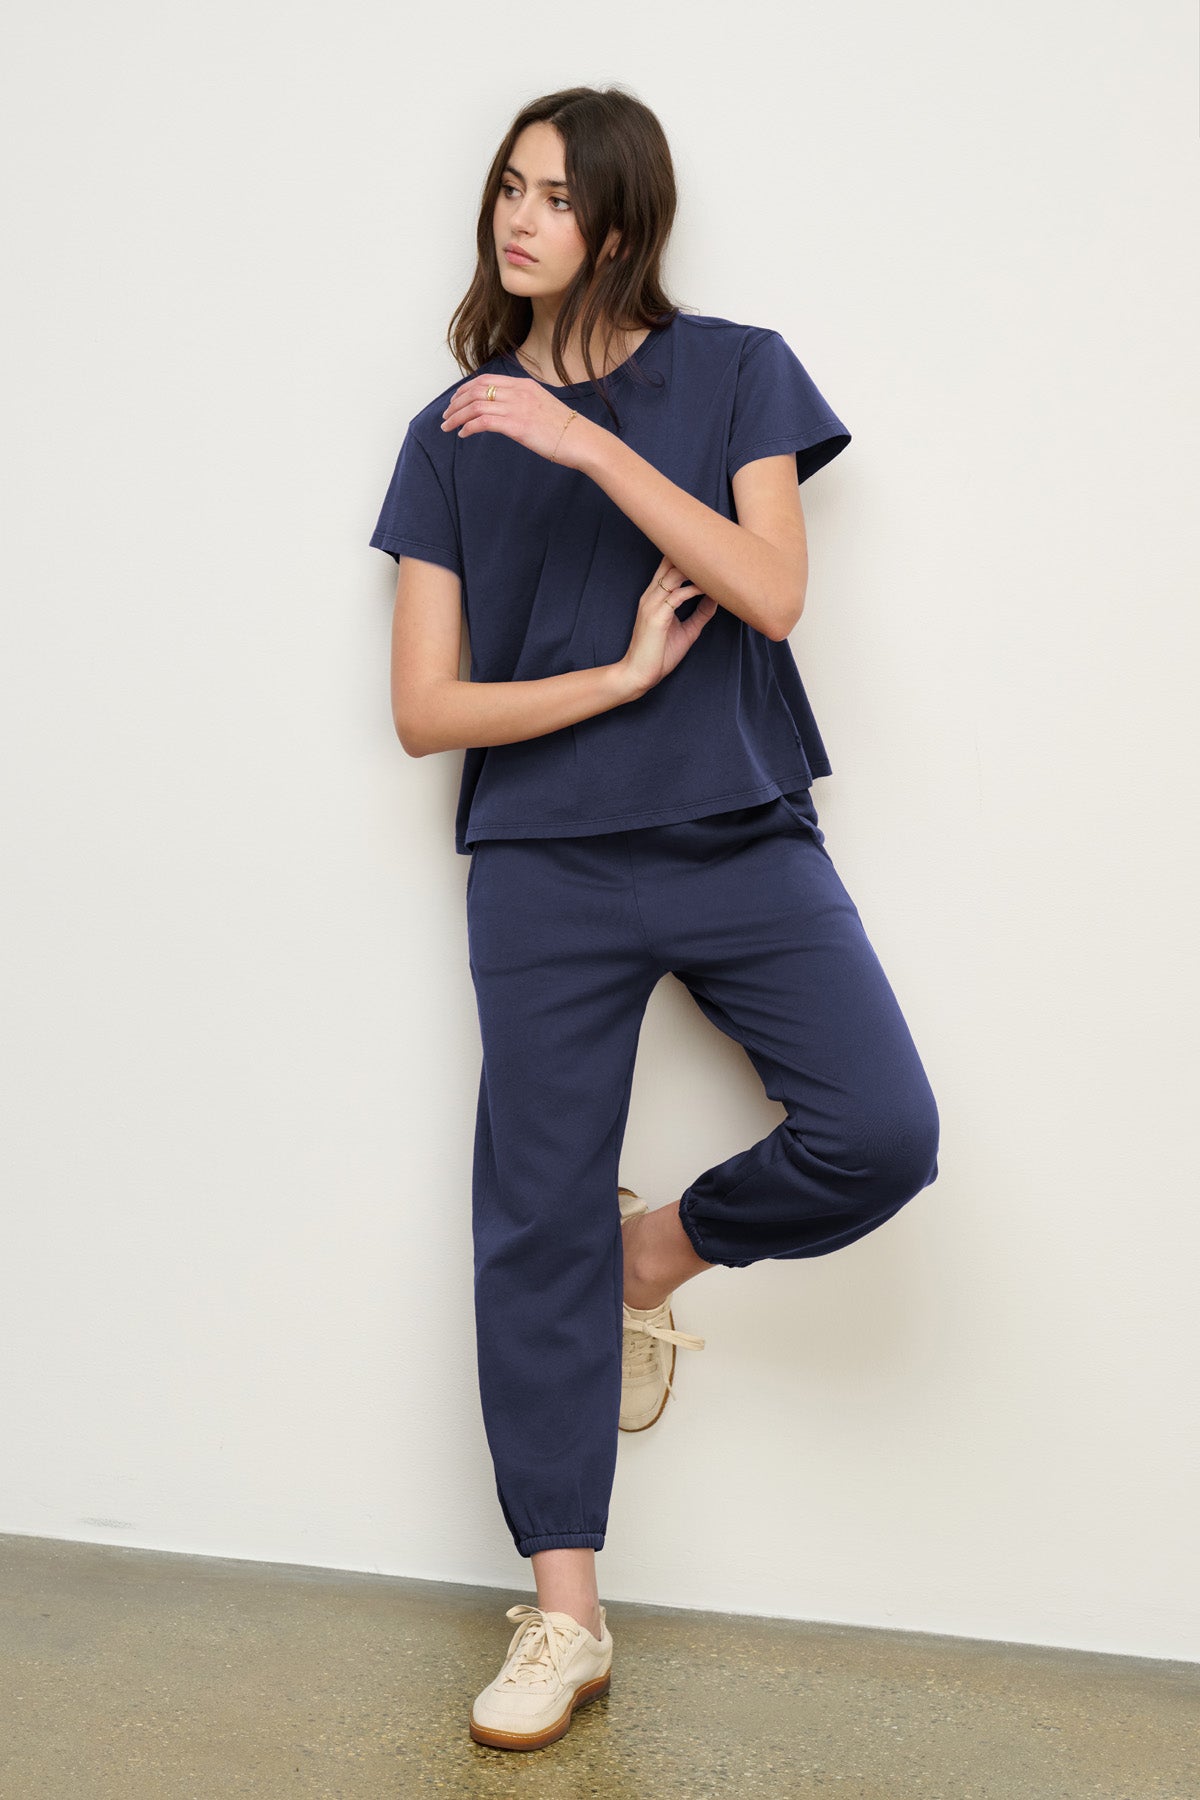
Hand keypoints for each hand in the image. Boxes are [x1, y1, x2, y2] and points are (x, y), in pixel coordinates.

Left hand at [440, 374, 588, 466]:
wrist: (582, 440)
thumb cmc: (566, 430)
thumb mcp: (542, 408)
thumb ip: (523, 405)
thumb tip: (507, 415)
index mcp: (523, 385)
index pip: (486, 380)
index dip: (465, 389)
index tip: (456, 401)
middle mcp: (518, 392)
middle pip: (476, 389)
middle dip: (456, 402)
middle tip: (446, 415)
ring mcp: (517, 407)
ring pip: (475, 405)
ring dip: (457, 416)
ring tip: (448, 426)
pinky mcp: (516, 425)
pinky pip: (483, 421)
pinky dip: (468, 427)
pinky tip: (463, 435)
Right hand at [619, 555, 717, 697]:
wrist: (639, 674)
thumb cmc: (660, 655)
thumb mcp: (687, 631)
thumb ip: (700, 614)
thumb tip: (716, 599)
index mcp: (655, 597)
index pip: (667, 566)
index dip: (685, 555)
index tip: (708, 553)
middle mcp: (651, 596)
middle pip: (669, 563)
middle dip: (691, 555)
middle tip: (715, 552)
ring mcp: (652, 605)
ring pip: (673, 575)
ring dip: (694, 570)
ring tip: (714, 567)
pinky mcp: (656, 617)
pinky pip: (677, 596)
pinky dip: (693, 590)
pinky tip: (707, 590)